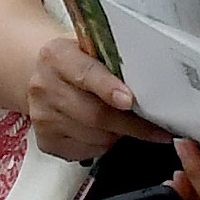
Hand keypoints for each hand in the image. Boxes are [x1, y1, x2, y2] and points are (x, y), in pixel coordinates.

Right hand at [14, 32, 151, 162]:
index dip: (109, 89)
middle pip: (93, 113)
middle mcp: (44, 87)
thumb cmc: (79, 61)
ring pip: (92, 136)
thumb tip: (155, 78)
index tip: (130, 100)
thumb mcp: (93, 48)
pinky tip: (111, 134)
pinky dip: (105, 145)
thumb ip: (115, 60)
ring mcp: (42, 116)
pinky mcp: (45, 140)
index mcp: (57, 56)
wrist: (45, 76)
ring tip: (135, 126)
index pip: (85, 74)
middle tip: (157, 128)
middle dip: (131, 124)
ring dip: (120, 135)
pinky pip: (84, 150)